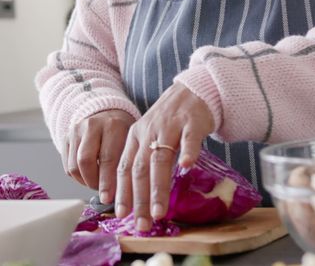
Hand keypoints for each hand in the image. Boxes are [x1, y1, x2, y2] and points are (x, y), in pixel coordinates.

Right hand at [63, 109, 134, 203]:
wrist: (108, 115)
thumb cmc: (122, 134)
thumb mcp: (129, 144)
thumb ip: (124, 165)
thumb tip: (120, 196)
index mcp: (112, 126)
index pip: (107, 158)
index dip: (107, 182)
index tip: (108, 198)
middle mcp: (91, 125)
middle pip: (85, 162)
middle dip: (93, 183)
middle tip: (103, 192)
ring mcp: (76, 131)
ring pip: (73, 167)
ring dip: (85, 182)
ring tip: (97, 183)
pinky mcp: (65, 138)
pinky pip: (67, 167)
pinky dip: (78, 177)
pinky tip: (90, 176)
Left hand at [115, 84, 214, 231]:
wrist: (193, 90)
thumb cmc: (171, 119)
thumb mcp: (149, 136)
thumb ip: (142, 160)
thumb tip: (136, 195)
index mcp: (135, 137)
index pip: (124, 168)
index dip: (122, 192)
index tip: (121, 214)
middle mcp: (148, 132)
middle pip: (140, 169)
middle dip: (139, 199)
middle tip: (142, 223)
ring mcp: (170, 127)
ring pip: (160, 159)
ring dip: (158, 188)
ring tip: (159, 211)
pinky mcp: (192, 122)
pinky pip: (189, 139)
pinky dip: (187, 152)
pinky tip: (186, 167)